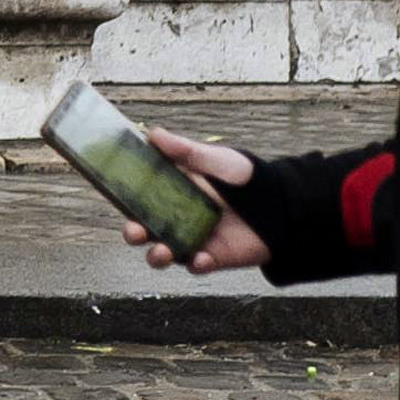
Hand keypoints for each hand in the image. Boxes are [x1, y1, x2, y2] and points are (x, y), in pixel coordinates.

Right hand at [131, 125, 270, 273]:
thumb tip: (152, 134)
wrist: (283, 207)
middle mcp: (179, 217)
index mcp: (175, 191)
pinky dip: (196, 263)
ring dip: (157, 255)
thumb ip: (185, 150)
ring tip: (162, 252)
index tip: (116, 197)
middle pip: (146, 228)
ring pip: (164, 252)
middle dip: (134, 232)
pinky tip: (201, 257)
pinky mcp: (212, 257)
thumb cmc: (248, 179)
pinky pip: (196, 265)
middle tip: (133, 231)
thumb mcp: (217, 159)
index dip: (126, 200)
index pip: (141, 197)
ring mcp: (194, 239)